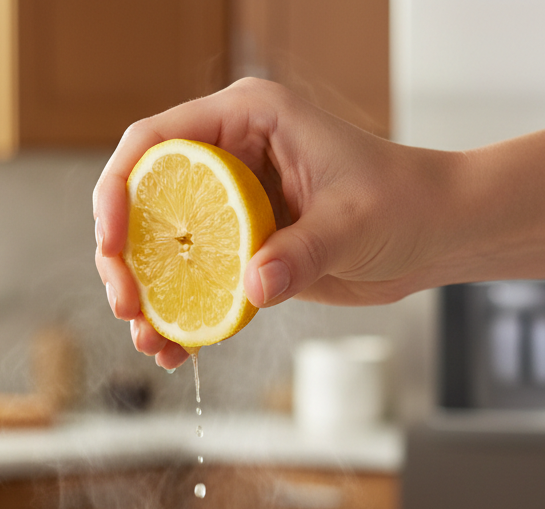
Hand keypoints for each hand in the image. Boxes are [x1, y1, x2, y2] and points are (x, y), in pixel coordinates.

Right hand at [92, 77, 456, 366]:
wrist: (435, 235)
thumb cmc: (405, 203)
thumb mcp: (353, 224)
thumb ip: (301, 252)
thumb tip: (251, 286)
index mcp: (247, 121)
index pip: (156, 143)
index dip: (117, 190)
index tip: (110, 244)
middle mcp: (231, 158)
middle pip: (145, 201)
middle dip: (124, 258)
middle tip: (128, 307)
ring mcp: (234, 207)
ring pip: (165, 250)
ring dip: (149, 296)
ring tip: (150, 342)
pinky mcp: (246, 250)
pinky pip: (199, 284)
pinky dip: (183, 317)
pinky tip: (176, 350)